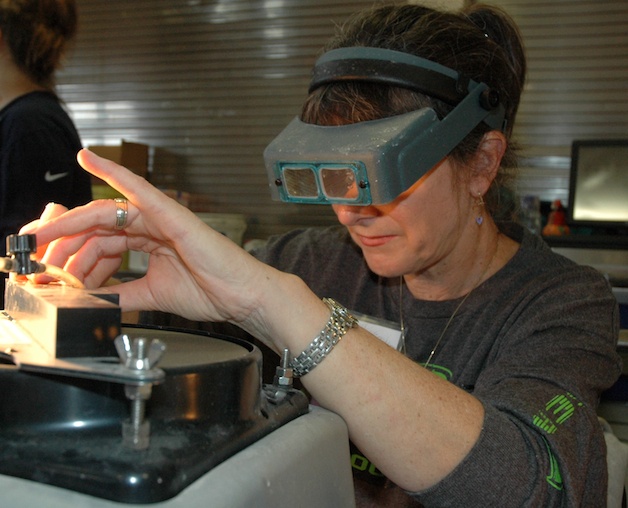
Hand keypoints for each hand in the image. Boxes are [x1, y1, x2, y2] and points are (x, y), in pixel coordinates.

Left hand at [21, 149, 274, 323]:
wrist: (241, 296)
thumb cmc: (211, 291)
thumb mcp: (151, 296)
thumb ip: (121, 294)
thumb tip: (91, 300)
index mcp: (148, 242)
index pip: (100, 242)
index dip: (70, 253)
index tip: (43, 266)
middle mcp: (151, 225)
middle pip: (95, 226)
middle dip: (59, 239)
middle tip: (29, 250)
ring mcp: (160, 217)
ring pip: (105, 213)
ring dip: (68, 223)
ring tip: (41, 238)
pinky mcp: (171, 214)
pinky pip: (139, 190)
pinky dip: (114, 173)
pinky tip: (89, 159)